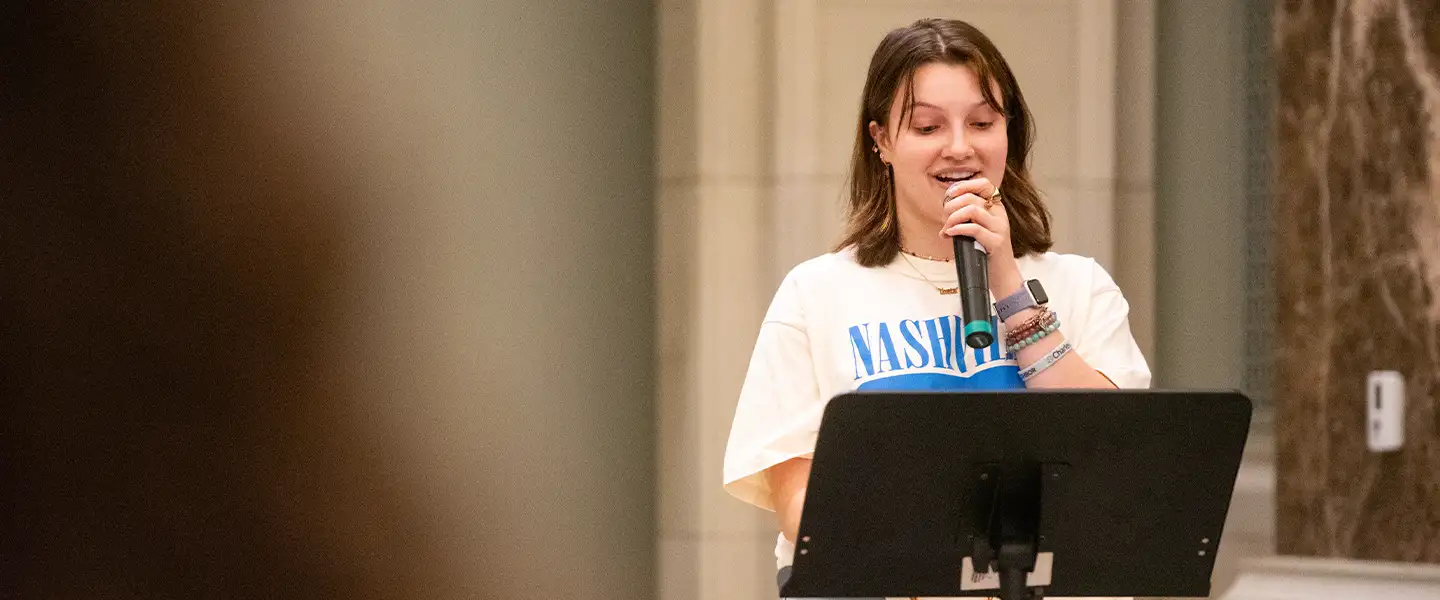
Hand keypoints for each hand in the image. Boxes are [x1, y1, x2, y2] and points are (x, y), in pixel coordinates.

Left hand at [940, 177, 1022, 295]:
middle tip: (944, 219)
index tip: (949, 195)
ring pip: (972, 209)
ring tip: (947, 229)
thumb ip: (966, 215)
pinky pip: (974, 228)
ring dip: (953, 218)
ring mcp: (999, 227)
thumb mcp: (977, 228)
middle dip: (951, 206)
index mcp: (996, 208)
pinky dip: (957, 229)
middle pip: (971, 197)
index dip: (964, 185)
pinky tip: (950, 234)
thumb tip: (945, 207)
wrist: (1002, 276)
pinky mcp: (996, 242)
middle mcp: (999, 214)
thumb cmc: (985, 252)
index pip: (984, 184)